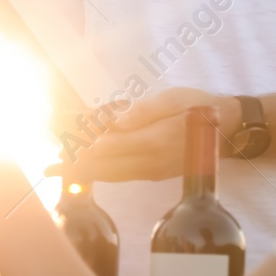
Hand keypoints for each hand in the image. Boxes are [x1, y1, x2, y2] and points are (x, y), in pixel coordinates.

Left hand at [48, 88, 240, 182]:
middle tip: (46, 166)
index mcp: (152, 141)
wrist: (228, 130)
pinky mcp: (154, 173)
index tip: (56, 140)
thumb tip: (116, 121)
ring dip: (82, 173)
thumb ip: (144, 111)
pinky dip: (100, 173)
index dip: (80, 144)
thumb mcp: (174, 100)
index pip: (107, 146)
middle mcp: (150, 162)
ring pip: (110, 175)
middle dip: (73, 165)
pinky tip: (85, 170)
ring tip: (56, 170)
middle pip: (103, 166)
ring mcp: (152, 171)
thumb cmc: (199, 108)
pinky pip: (122, 176)